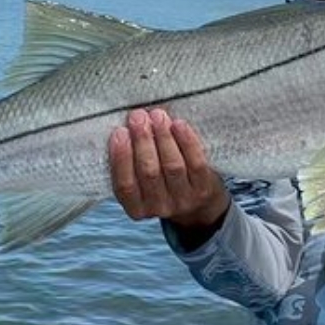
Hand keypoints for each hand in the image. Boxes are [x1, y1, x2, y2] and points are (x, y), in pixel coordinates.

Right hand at [108, 108, 229, 230]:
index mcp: (136, 208)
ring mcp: (183, 200)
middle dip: (142, 141)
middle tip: (138, 117)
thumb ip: (132, 158)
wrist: (199, 203)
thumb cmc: (162, 181)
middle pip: (149, 172)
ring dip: (163, 138)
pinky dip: (186, 141)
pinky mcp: (203, 189)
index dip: (121, 158)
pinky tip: (178, 124)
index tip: (120, 132)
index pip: (125, 185)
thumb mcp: (141, 180)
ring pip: (172, 166)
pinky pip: (195, 163)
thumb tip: (130, 122)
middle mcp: (159, 208)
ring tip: (158, 115)